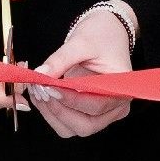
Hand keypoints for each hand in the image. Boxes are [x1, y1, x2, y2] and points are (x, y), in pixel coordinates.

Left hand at [28, 2, 134, 137]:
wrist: (107, 32)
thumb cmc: (101, 35)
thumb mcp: (81, 43)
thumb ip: (60, 60)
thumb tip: (40, 74)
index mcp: (121, 89)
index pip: (96, 105)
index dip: (70, 100)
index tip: (49, 88)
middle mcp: (116, 107)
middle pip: (85, 125)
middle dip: (59, 111)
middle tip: (40, 91)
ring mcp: (103, 114)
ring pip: (74, 128)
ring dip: (52, 114)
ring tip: (38, 93)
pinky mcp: (89, 113)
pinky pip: (69, 123)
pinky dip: (53, 114)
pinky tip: (42, 97)